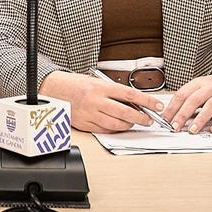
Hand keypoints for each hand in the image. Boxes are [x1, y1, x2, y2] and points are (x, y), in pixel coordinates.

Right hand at [39, 71, 164, 132]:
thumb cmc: (75, 84)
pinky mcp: (85, 124)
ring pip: (116, 124)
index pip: (130, 94)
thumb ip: (113, 91)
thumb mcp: (96, 81)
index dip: (147, 101)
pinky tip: (120, 127)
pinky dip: (115, 130)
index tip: (157, 105)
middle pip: (125, 112)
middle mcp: (96, 101)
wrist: (54, 89)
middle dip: (141, 118)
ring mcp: (91, 114)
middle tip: (149, 119)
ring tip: (135, 123)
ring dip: (129, 125)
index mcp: (101, 87)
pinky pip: (105, 130)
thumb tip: (133, 100)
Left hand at [162, 70, 211, 133]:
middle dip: (183, 114)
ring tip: (192, 130)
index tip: (165, 119)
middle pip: (194, 100)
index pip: (181, 94)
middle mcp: (209, 88)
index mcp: (197, 83)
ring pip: (210, 106)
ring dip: (200, 119)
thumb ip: (187, 99)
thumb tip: (171, 115)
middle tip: (175, 126)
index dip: (172, 107)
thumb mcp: (198, 88)